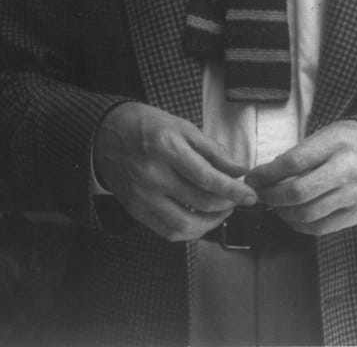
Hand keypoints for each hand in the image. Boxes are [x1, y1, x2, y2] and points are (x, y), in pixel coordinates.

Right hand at [93, 102, 257, 241]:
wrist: (105, 134)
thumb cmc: (147, 125)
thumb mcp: (181, 126)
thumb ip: (212, 150)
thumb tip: (239, 169)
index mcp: (167, 148)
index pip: (208, 179)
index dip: (234, 190)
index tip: (250, 195)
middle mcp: (153, 175)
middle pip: (201, 202)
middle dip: (228, 204)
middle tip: (239, 199)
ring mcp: (143, 197)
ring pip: (186, 226)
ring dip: (212, 223)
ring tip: (222, 210)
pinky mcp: (135, 211)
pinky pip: (168, 232)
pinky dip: (190, 231)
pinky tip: (201, 219)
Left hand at [245, 120, 356, 235]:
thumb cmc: (350, 142)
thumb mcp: (327, 134)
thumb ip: (301, 153)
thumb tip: (268, 173)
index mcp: (336, 144)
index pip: (293, 162)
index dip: (267, 173)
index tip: (252, 177)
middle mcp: (346, 171)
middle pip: (298, 192)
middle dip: (271, 196)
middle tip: (259, 194)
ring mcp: (354, 195)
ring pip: (307, 214)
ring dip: (282, 212)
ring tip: (273, 205)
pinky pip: (321, 228)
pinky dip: (299, 225)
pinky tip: (291, 216)